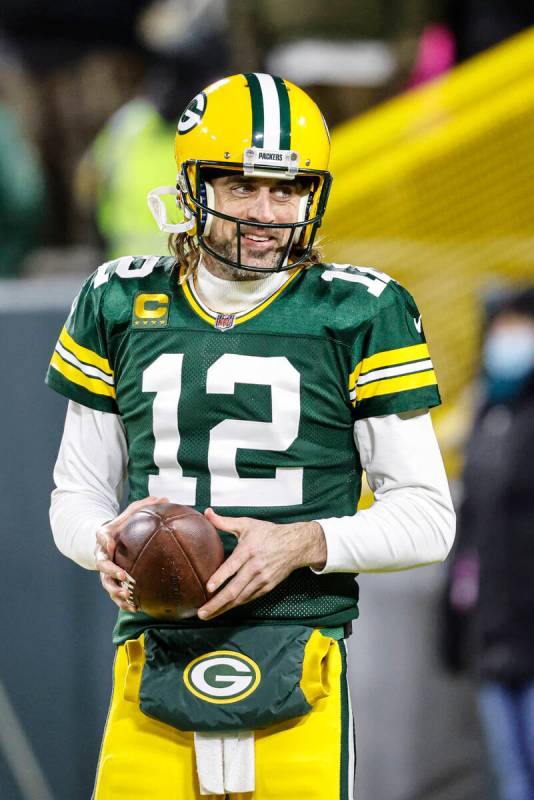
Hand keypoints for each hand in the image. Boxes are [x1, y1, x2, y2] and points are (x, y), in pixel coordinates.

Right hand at [94, 495, 167, 610]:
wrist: (109, 541)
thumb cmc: (123, 526)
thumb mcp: (131, 513)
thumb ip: (145, 506)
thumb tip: (165, 498)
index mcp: (106, 537)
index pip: (101, 536)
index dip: (104, 540)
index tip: (111, 543)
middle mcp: (102, 555)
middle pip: (102, 566)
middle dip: (111, 572)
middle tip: (123, 576)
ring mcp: (105, 571)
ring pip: (107, 584)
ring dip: (116, 592)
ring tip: (129, 598)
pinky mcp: (111, 583)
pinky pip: (115, 595)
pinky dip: (124, 602)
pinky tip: (137, 608)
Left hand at [197, 508, 326, 619]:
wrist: (295, 545)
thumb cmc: (268, 533)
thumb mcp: (246, 524)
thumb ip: (224, 522)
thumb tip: (207, 512)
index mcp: (248, 550)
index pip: (232, 566)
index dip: (220, 578)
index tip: (208, 588)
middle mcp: (255, 567)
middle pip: (234, 589)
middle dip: (216, 603)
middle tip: (201, 613)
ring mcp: (262, 579)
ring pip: (240, 598)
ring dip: (224, 608)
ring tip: (208, 615)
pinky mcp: (267, 587)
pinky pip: (249, 598)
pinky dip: (236, 605)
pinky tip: (224, 609)